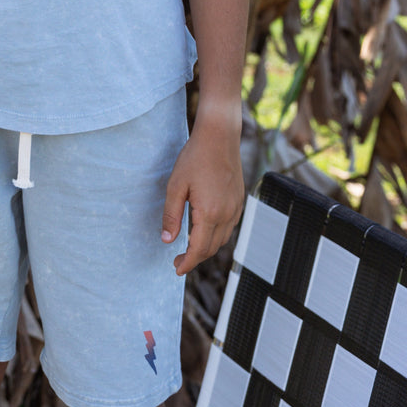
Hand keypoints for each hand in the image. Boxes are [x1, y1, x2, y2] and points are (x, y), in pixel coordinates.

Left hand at [160, 108, 243, 276]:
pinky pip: (229, 228)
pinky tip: (205, 231)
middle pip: (211, 248)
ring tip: (189, 248)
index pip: (198, 249)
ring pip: (222, 240)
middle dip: (195, 258)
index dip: (187, 263)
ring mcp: (235, 208)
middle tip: (178, 260)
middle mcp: (226, 214)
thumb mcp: (176, 186)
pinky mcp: (239, 201)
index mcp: (209, 213)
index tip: (177, 269)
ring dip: (206, 248)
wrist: (219, 137)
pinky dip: (216, 236)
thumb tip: (167, 240)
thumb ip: (171, 215)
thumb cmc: (195, 158)